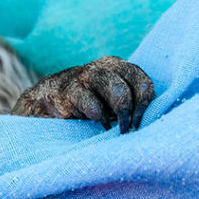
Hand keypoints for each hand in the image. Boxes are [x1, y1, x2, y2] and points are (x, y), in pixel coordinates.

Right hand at [11, 56, 154, 132]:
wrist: (43, 103)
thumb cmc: (84, 105)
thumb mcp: (109, 101)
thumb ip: (129, 103)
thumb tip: (155, 120)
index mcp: (118, 68)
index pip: (144, 83)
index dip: (146, 106)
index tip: (141, 125)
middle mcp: (104, 67)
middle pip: (134, 86)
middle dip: (134, 113)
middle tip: (127, 130)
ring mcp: (85, 76)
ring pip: (118, 91)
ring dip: (120, 115)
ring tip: (113, 131)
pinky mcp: (69, 91)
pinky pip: (93, 106)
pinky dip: (97, 119)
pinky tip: (89, 125)